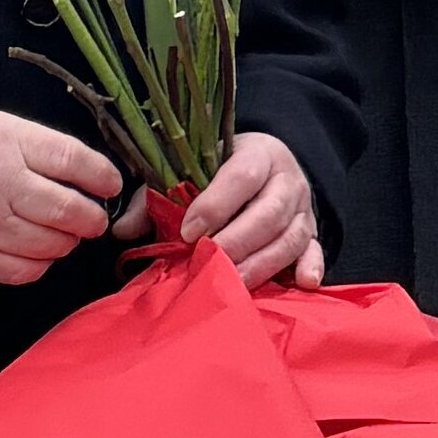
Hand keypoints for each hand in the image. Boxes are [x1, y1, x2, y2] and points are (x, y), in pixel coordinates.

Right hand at [0, 104, 124, 285]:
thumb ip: (31, 145)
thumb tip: (75, 170)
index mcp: (10, 142)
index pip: (76, 160)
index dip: (103, 176)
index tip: (111, 184)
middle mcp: (4, 184)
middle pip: (72, 210)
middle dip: (92, 218)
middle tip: (93, 217)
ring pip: (52, 245)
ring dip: (67, 242)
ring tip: (64, 235)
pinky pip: (21, 271)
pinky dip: (38, 265)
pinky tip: (36, 254)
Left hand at [146, 130, 323, 288]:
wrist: (266, 167)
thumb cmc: (220, 171)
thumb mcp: (192, 171)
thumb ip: (158, 198)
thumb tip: (121, 230)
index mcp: (258, 154)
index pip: (242, 175)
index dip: (216, 204)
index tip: (187, 231)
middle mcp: (287, 180)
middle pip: (270, 212)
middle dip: (237, 241)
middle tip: (207, 262)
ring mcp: (304, 209)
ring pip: (291, 237)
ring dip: (262, 263)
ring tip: (233, 283)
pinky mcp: (312, 233)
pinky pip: (315, 251)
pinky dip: (311, 267)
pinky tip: (302, 283)